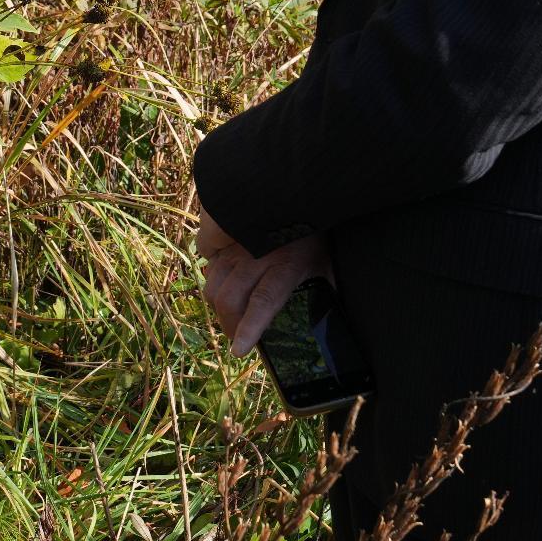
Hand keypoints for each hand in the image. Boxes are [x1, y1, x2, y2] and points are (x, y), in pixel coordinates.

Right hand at [197, 204, 332, 355]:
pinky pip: (207, 264)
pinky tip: (224, 286)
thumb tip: (334, 321)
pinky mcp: (224, 237)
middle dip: (230, 326)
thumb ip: (325, 289)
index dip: (249, 327)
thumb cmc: (314, 233)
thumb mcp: (325, 263)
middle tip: (238, 338)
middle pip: (230, 299)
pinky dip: (213, 281)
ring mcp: (236, 245)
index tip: (239, 349)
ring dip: (219, 307)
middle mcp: (255, 256)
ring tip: (230, 317)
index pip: (263, 302)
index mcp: (285, 266)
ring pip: (214, 284)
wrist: (294, 191)